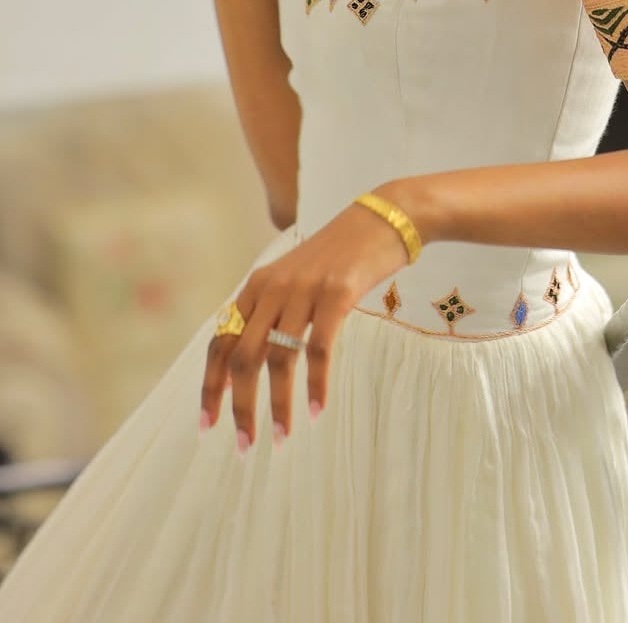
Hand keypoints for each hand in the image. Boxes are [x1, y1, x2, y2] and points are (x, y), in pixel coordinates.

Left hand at [199, 195, 408, 450]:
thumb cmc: (342, 254)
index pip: (221, 341)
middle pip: (243, 356)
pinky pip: (318, 350)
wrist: (385, 217)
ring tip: (282, 435)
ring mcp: (304, 289)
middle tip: (247, 445)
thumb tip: (253, 363)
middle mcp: (273, 287)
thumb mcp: (297, 276)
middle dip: (240, 406)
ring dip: (278, 404)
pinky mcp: (336, 294)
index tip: (208, 424)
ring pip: (278, 359)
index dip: (211, 385)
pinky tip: (316, 409)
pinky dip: (315, 385)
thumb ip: (273, 310)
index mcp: (258, 286)